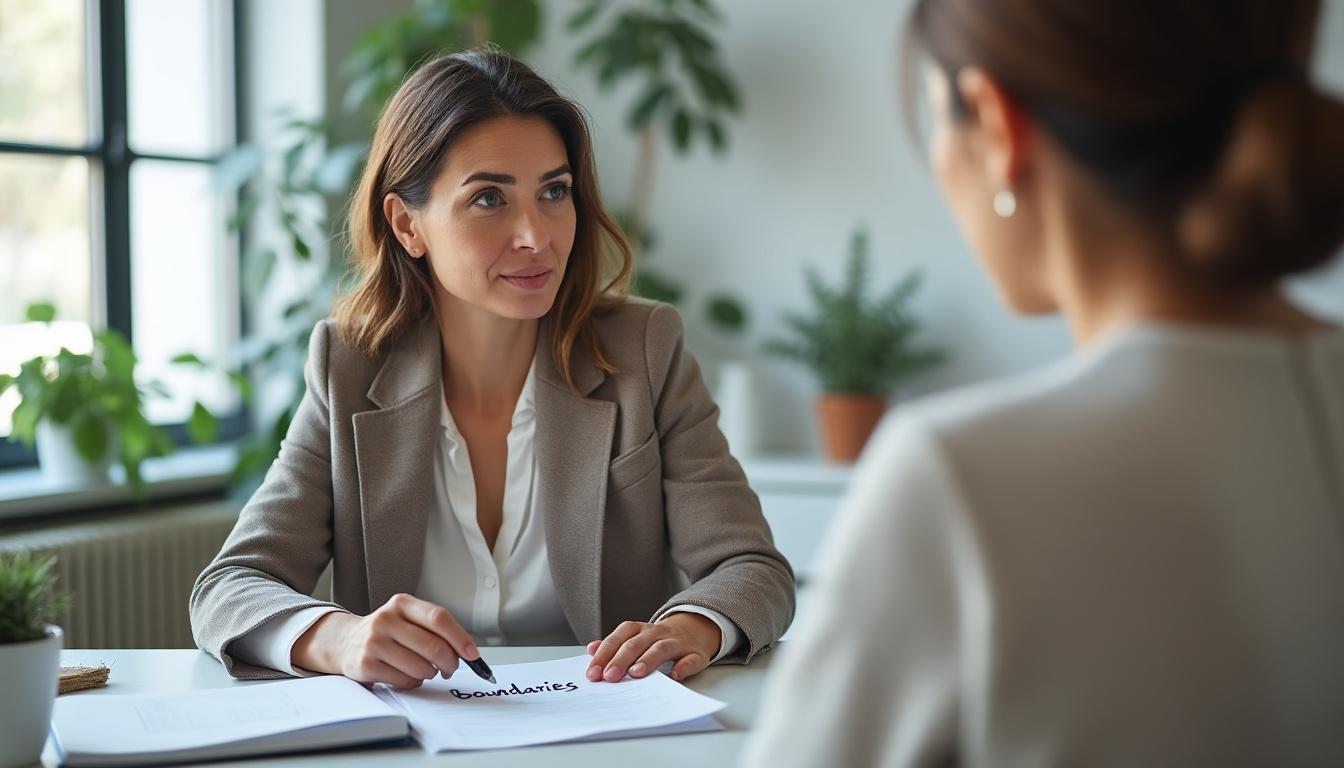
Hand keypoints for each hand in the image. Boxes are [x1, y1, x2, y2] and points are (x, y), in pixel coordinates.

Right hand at [291, 593, 480, 688]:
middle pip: (433, 646)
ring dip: (430, 674)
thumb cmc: (387, 631)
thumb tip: (466, 651)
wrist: (344, 641)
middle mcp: (386, 619)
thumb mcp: (406, 618)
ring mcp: (374, 642)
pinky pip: (404, 681)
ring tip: (424, 669)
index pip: (439, 618)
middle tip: (451, 668)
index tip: (472, 654)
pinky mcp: (365, 665)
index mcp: (402, 603)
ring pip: (421, 667)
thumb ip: (434, 629)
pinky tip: (406, 675)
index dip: (460, 638)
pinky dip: (413, 682)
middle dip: (450, 663)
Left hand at [585, 613, 720, 682]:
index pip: (618, 638)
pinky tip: (676, 675)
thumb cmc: (657, 640)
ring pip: (661, 648)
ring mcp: (676, 642)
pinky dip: (684, 667)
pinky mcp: (695, 654)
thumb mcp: (634, 637)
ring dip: (648, 660)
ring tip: (636, 673)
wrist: (694, 629)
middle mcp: (656, 633)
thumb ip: (614, 645)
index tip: (593, 673)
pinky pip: (691, 659)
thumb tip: (591, 650)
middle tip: (609, 677)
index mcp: (639, 630)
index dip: (604, 654)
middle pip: (636, 643)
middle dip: (621, 660)